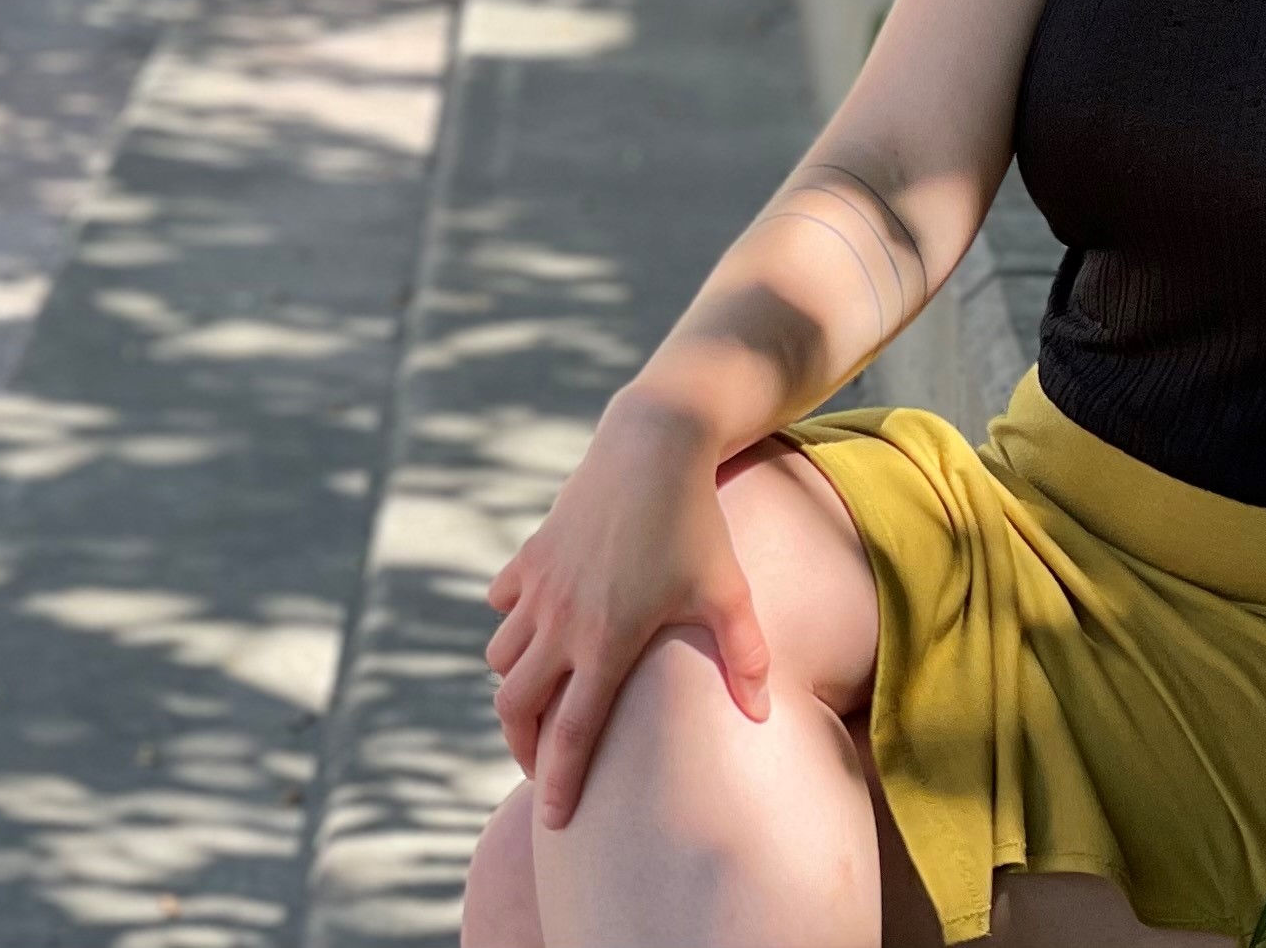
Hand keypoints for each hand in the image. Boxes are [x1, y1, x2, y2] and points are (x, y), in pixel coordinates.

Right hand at [481, 395, 775, 827]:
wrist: (653, 445)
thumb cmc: (698, 522)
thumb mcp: (728, 592)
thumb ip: (745, 657)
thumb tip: (763, 716)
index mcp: (605, 643)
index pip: (572, 734)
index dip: (560, 783)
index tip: (554, 821)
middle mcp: (560, 621)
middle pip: (516, 705)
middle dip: (522, 743)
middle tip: (542, 763)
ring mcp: (539, 587)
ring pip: (502, 656)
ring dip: (515, 684)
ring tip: (541, 699)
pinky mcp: (531, 555)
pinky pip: (502, 604)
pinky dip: (510, 624)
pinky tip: (533, 628)